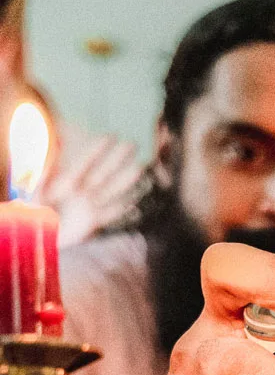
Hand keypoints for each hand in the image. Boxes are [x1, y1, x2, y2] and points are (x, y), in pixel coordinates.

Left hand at [36, 132, 142, 247]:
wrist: (40, 239)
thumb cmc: (34, 216)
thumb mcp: (34, 196)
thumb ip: (41, 180)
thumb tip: (45, 162)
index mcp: (68, 182)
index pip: (86, 162)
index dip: (97, 149)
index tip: (110, 136)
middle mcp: (83, 192)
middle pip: (104, 172)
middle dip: (118, 158)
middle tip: (133, 145)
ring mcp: (90, 206)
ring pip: (113, 191)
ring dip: (127, 181)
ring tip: (141, 170)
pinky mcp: (93, 222)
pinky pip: (112, 214)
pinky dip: (124, 211)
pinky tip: (136, 207)